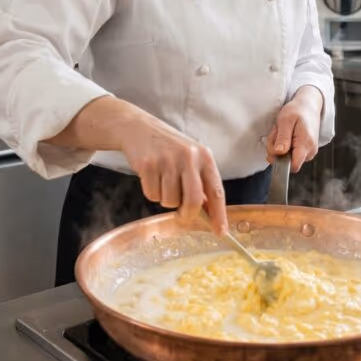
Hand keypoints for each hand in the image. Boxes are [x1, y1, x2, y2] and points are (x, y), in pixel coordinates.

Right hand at [119, 114, 227, 233]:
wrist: (139, 128)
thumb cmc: (168, 148)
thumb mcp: (190, 158)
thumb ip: (200, 182)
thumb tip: (209, 212)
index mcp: (204, 156)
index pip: (216, 191)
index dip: (219, 215)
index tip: (221, 232)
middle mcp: (189, 157)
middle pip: (193, 201)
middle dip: (187, 214)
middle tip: (182, 215)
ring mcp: (168, 160)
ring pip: (170, 201)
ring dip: (165, 199)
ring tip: (162, 180)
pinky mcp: (148, 165)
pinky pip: (152, 195)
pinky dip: (151, 192)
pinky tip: (151, 176)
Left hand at [266, 85, 323, 172]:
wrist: (309, 106)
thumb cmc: (297, 110)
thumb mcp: (285, 120)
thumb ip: (282, 138)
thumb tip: (279, 153)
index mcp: (305, 143)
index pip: (293, 166)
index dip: (280, 161)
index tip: (274, 148)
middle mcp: (310, 151)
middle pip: (287, 162)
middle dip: (277, 150)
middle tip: (277, 133)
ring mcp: (309, 152)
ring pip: (288, 158)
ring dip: (280, 147)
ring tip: (283, 132)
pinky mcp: (306, 151)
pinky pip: (291, 154)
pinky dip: (285, 146)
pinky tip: (286, 135)